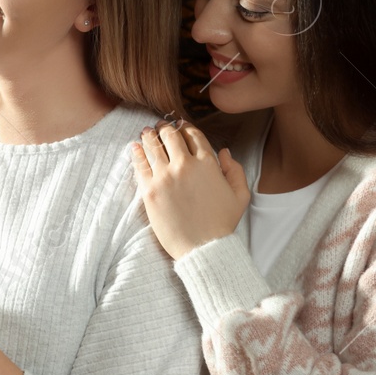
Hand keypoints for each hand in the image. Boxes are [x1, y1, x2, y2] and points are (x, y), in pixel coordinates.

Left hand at [130, 123, 248, 258]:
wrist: (203, 248)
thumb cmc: (222, 223)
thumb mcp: (240, 195)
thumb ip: (235, 170)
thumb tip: (223, 152)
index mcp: (208, 163)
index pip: (193, 135)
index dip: (185, 127)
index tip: (180, 126)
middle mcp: (185, 165)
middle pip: (170, 136)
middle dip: (165, 128)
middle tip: (160, 126)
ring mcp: (165, 176)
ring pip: (153, 146)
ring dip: (149, 136)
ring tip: (146, 132)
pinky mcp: (149, 190)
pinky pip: (140, 164)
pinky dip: (137, 152)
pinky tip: (135, 147)